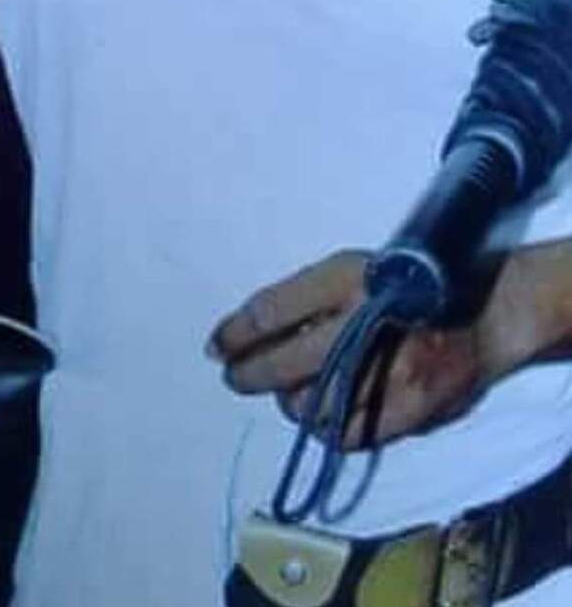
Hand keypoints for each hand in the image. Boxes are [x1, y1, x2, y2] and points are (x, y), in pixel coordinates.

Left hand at [206, 249, 486, 448]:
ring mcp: (386, 371)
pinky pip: (343, 432)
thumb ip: (310, 297)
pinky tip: (326, 411)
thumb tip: (245, 332)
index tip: (216, 345)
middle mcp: (365, 322)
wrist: (484, 313)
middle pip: (282, 363)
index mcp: (348, 277)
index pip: (272, 309)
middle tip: (234, 376)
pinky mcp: (404, 410)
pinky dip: (326, 425)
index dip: (235, 332)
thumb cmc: (410, 285)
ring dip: (290, 400)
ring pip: (309, 403)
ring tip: (291, 390)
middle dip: (248, 373)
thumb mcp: (358, 268)